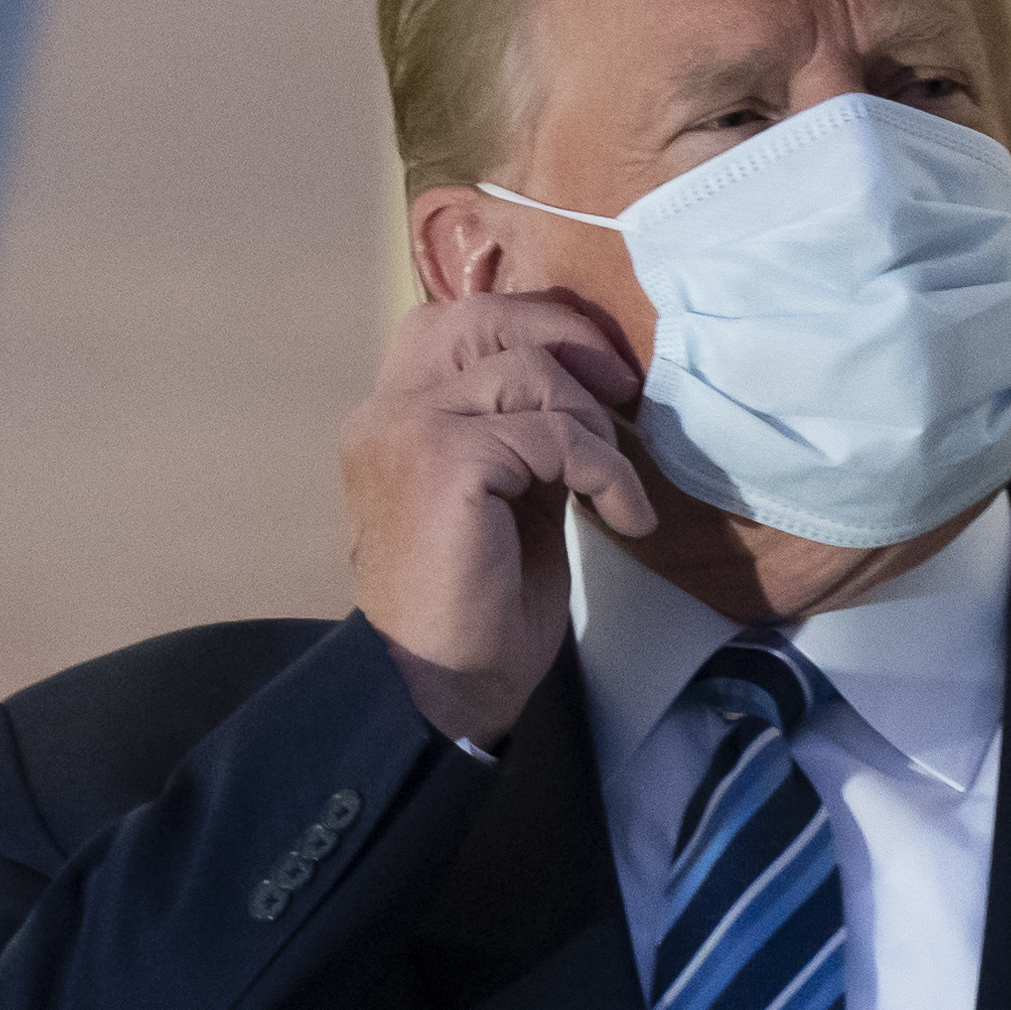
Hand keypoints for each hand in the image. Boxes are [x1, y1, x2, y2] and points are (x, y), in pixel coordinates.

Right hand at [341, 294, 657, 745]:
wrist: (439, 692)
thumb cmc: (475, 612)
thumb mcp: (508, 499)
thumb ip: (526, 436)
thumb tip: (590, 391)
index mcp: (393, 419)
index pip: (458, 323)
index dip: (536, 326)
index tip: (603, 374)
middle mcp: (386, 411)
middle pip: (480, 317)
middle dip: (565, 336)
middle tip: (624, 389)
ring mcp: (407, 429)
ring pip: (528, 370)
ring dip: (594, 426)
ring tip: (617, 488)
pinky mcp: (444, 459)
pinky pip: (554, 434)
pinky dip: (605, 472)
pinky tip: (624, 519)